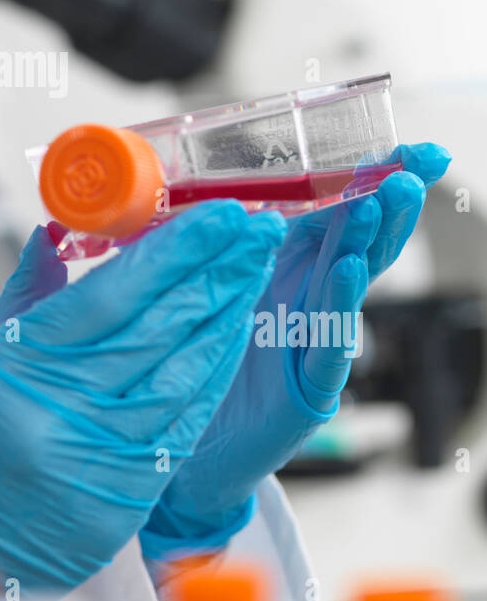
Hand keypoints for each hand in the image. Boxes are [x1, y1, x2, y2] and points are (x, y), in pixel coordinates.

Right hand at [0, 200, 286, 600]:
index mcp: (15, 368)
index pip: (113, 293)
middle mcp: (58, 415)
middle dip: (216, 271)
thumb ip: (23, 298)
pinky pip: (179, 432)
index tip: (217, 214)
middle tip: (257, 226)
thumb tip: (56, 236)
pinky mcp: (116, 508)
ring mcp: (93, 465)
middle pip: (158, 328)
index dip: (174, 250)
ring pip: (181, 377)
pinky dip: (208, 382)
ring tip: (253, 271)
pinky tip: (230, 342)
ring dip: (225, 320)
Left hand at [140, 143, 450, 560]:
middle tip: (411, 166)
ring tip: (383, 201)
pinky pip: (328, 345)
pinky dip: (338, 308)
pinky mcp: (306, 387)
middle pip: (360, 243)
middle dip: (389, 202)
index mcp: (290, 269)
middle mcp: (311, 300)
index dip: (373, 179)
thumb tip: (195, 183)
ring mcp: (315, 342)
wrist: (190, 452)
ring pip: (351, 285)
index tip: (411, 148)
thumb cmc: (200, 360)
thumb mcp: (205, 285)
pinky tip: (344, 274)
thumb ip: (208, 240)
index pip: (339, 214)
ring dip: (367, 241)